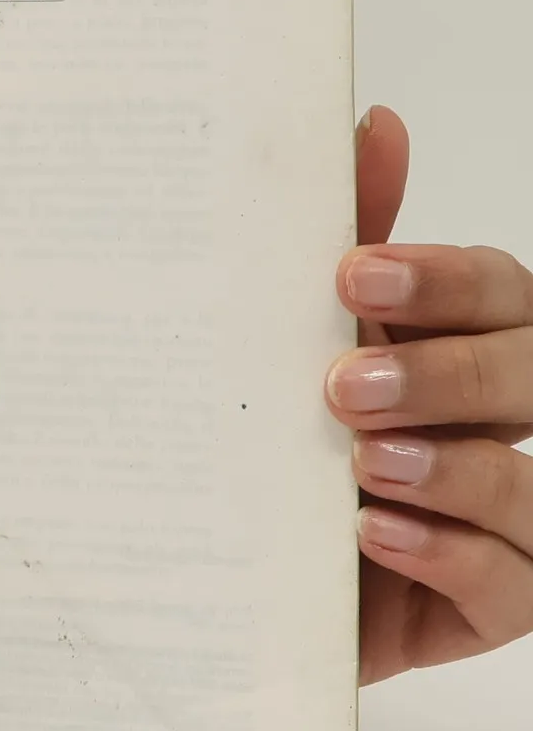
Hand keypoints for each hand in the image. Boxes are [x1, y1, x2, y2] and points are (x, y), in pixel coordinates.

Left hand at [331, 107, 532, 681]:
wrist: (226, 576)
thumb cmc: (280, 447)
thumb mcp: (295, 345)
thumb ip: (347, 242)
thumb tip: (374, 123)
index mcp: (464, 350)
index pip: (502, 295)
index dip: (445, 281)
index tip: (353, 274)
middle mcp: (497, 430)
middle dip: (449, 375)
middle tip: (346, 385)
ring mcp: (505, 523)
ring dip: (453, 470)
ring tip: (365, 464)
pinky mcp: (485, 607)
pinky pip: (509, 585)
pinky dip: (448, 555)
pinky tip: (380, 534)